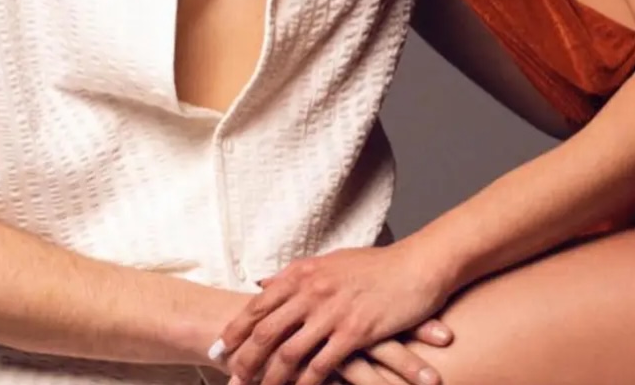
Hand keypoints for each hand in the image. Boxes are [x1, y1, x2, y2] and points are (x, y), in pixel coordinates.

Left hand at [214, 243, 450, 384]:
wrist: (417, 266)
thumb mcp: (330, 262)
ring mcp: (332, 312)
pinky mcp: (354, 333)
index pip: (259, 304)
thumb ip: (295, 274)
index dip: (235, 330)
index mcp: (304, 273)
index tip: (217, 350)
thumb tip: (263, 282)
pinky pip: (321, 366)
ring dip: (270, 379)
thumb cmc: (375, 266)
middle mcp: (313, 291)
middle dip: (244, 361)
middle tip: (231, 381)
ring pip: (288, 353)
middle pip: (266, 332)